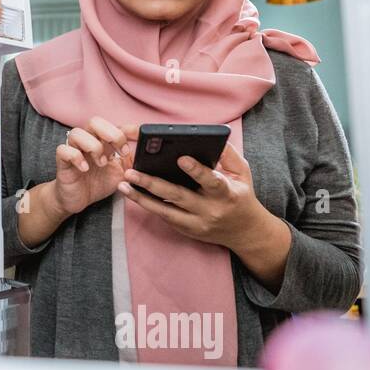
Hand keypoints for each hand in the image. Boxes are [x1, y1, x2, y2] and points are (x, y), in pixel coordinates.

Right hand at [52, 117, 139, 215]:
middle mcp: (88, 142)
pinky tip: (85, 168)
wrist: (77, 200)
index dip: (128, 129)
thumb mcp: (122, 173)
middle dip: (111, 134)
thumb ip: (133, 162)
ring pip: (77, 133)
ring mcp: (74, 150)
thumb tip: (148, 153)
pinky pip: (63, 150)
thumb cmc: (98, 183)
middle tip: (120, 153)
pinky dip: (76, 157)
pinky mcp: (63, 162)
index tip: (138, 139)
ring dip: (93, 146)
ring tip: (101, 163)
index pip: (115, 125)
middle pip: (94, 121)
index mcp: (103, 142)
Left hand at [116, 142, 274, 253]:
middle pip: (178, 197)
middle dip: (152, 183)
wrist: (246, 233)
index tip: (181, 158)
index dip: (196, 171)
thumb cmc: (242, 196)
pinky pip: (165, 217)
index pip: (212, 182)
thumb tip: (211, 137)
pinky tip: (132, 194)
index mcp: (227, 194)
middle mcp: (210, 211)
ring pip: (165, 211)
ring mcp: (197, 224)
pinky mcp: (187, 231)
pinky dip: (149, 205)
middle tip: (131, 171)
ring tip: (123, 185)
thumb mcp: (242, 173)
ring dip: (141, 198)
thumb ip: (228, 155)